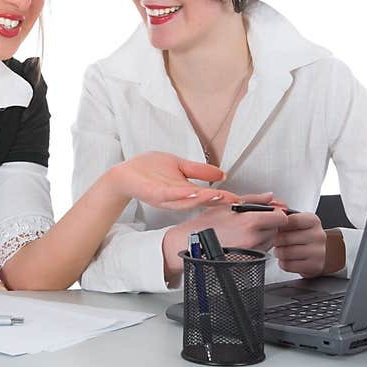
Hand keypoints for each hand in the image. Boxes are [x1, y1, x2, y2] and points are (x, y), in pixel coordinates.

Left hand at [108, 152, 240, 210]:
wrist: (125, 173)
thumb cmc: (149, 169)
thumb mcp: (180, 166)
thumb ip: (200, 170)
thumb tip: (222, 174)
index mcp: (185, 190)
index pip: (209, 195)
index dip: (225, 197)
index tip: (240, 199)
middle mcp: (178, 197)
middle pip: (201, 201)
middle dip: (218, 200)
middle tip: (234, 200)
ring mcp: (166, 197)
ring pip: (187, 200)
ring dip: (203, 198)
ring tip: (218, 195)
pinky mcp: (154, 194)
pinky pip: (170, 195)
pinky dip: (181, 195)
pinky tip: (192, 192)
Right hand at [161, 192, 287, 275]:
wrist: (189, 245)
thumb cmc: (203, 226)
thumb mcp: (227, 206)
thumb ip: (254, 199)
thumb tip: (269, 196)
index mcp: (250, 222)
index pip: (281, 218)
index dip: (278, 214)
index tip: (273, 213)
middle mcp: (253, 239)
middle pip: (277, 230)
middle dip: (269, 224)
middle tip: (252, 221)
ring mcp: (251, 253)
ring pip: (269, 242)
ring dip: (263, 236)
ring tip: (243, 232)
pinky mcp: (247, 263)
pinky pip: (260, 253)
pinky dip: (255, 247)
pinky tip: (241, 242)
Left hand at [273, 212, 326, 277]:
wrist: (317, 253)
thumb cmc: (303, 235)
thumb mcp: (297, 222)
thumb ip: (284, 217)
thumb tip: (273, 212)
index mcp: (313, 221)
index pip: (290, 220)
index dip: (279, 225)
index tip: (279, 228)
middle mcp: (318, 235)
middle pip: (285, 238)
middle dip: (276, 241)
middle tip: (278, 241)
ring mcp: (318, 252)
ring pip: (285, 253)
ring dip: (279, 252)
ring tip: (282, 250)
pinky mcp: (314, 266)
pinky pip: (288, 265)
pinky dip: (283, 263)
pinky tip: (288, 259)